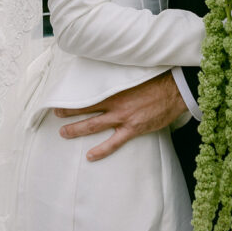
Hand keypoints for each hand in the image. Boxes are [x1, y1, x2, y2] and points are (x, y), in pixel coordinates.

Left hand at [54, 71, 186, 160]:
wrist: (175, 91)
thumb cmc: (157, 80)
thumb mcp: (136, 74)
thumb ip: (121, 77)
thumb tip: (110, 74)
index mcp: (116, 88)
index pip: (89, 92)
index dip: (75, 94)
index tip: (63, 94)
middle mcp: (116, 103)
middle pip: (87, 108)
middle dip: (70, 111)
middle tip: (56, 113)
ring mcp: (123, 117)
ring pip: (94, 125)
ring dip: (77, 129)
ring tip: (64, 132)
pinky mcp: (133, 129)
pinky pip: (113, 142)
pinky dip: (101, 150)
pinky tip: (90, 155)